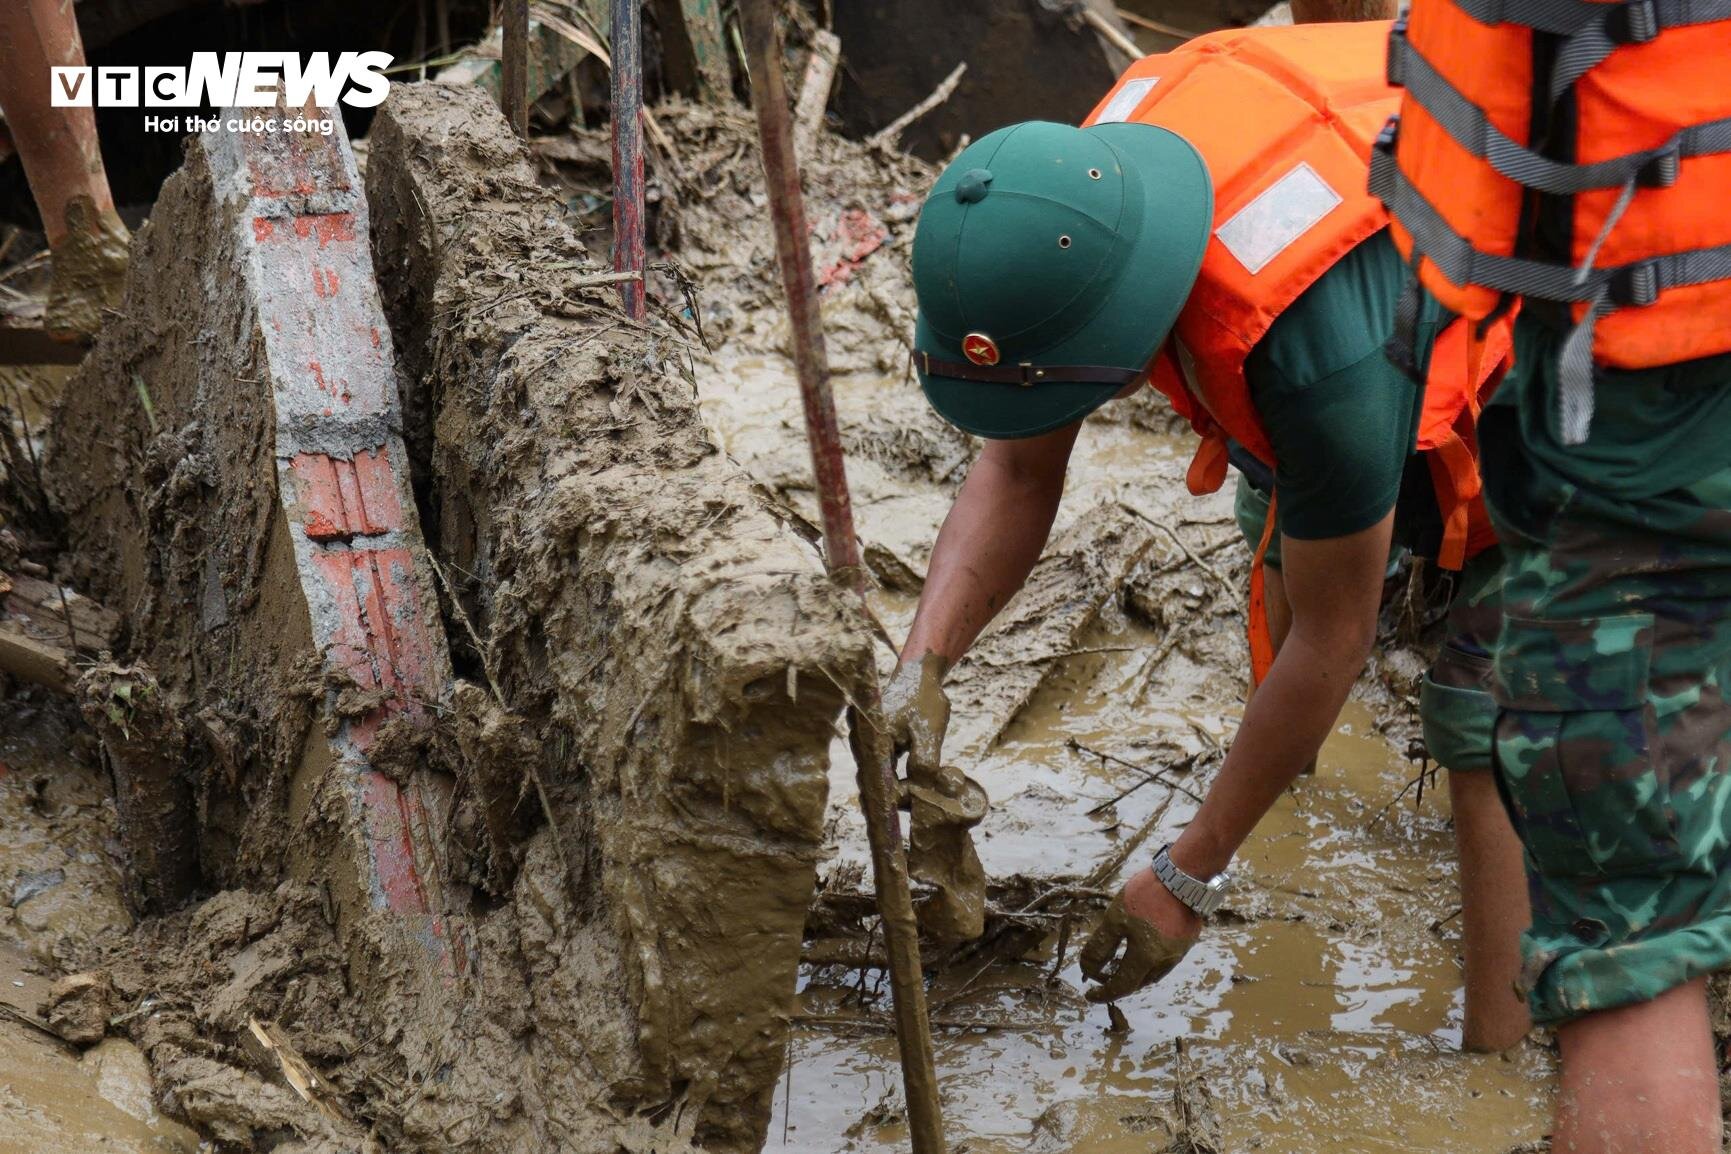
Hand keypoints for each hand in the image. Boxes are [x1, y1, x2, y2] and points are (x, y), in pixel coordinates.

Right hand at [881, 653, 987, 941]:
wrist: (922, 671)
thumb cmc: (924, 698)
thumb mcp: (928, 731)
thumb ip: (924, 762)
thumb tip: (922, 792)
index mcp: (871, 746)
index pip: (875, 790)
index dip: (884, 817)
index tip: (893, 845)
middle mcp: (868, 752)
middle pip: (878, 793)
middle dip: (897, 811)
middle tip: (912, 839)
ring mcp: (876, 752)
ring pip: (887, 786)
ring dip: (907, 798)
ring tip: (935, 801)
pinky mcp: (887, 752)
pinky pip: (893, 777)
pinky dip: (909, 786)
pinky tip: (930, 791)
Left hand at [1077, 867, 1200, 1002]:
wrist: (1183, 876)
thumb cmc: (1145, 897)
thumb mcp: (1115, 919)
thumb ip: (1100, 946)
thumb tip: (1087, 967)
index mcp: (1147, 958)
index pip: (1122, 985)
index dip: (1104, 993)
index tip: (1090, 995)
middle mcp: (1166, 960)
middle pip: (1139, 982)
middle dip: (1119, 984)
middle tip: (1103, 978)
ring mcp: (1179, 950)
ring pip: (1154, 972)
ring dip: (1136, 974)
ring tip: (1122, 966)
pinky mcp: (1187, 938)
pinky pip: (1166, 958)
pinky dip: (1150, 961)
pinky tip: (1144, 949)